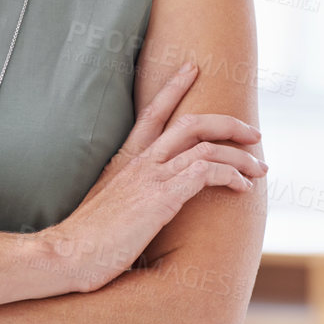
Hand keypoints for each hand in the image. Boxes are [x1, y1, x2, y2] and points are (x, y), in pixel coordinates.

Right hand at [45, 61, 266, 293]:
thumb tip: (139, 205)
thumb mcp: (104, 207)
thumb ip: (125, 197)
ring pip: (206, 146)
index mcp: (124, 161)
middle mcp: (139, 162)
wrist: (63, 254)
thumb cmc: (84, 241)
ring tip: (260, 168)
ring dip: (240, 155)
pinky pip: (206, 172)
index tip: (192, 69)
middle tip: (252, 133)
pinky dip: (231, 175)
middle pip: (191, 123)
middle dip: (228, 124)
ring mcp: (151, 177)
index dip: (173, 88)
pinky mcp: (161, 197)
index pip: (152, 113)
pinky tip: (242, 188)